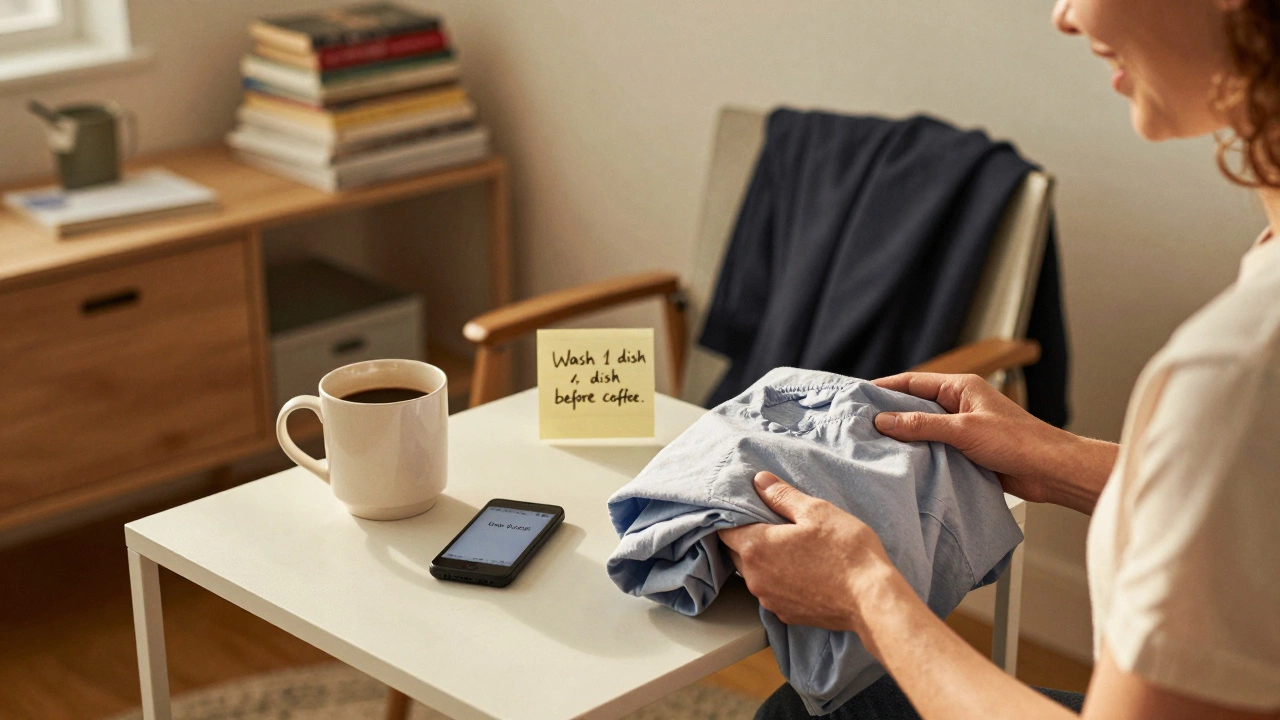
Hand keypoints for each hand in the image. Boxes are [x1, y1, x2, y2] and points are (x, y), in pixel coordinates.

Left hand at [718, 472, 900, 632]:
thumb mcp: (817, 511)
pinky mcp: (785, 615)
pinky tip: (802, 572)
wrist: (872, 600)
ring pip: (753, 574)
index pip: (724, 530)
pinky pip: (772, 592)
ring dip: (763, 561)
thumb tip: (759, 481)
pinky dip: (779, 581)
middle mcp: (755, 577)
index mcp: (757, 547)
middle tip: (771, 525)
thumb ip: (782, 496)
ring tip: (790, 548)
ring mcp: (769, 600)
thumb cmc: (846, 551)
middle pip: (736, 553)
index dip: (733, 518)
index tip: (747, 509)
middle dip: (747, 538)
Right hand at [871, 372, 1114, 513]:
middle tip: (859, 423)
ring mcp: (962, 428)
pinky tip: (901, 462)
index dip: (884, 387)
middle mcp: (959, 404)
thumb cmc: (1018, 442)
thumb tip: (883, 421)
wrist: (1050, 471)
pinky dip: (918, 453)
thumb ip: (921, 425)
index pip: (913, 381)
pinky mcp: (966, 450)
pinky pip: (934, 448)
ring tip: (873, 445)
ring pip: (923, 428)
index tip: (858, 395)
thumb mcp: (963, 430)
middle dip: (889, 413)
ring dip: (904, 436)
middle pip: (914, 404)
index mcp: (960, 387)